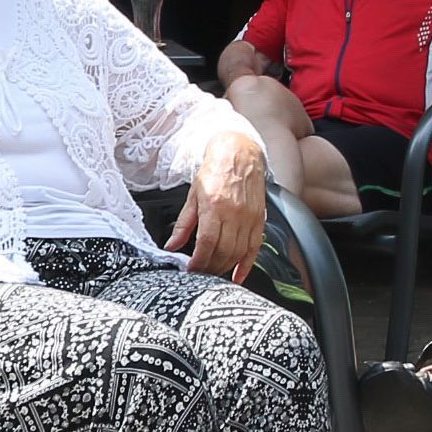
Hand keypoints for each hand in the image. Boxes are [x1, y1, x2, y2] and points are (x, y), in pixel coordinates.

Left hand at [167, 132, 269, 281]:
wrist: (239, 155)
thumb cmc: (215, 172)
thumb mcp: (193, 196)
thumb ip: (183, 224)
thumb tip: (171, 245)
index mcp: (214, 205)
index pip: (207, 242)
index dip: (198, 261)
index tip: (191, 269)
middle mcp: (234, 213)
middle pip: (223, 251)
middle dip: (210, 267)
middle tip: (200, 274)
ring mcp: (249, 218)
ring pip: (238, 253)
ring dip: (224, 268)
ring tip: (213, 273)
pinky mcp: (259, 220)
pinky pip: (254, 249)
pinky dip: (246, 266)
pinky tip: (237, 276)